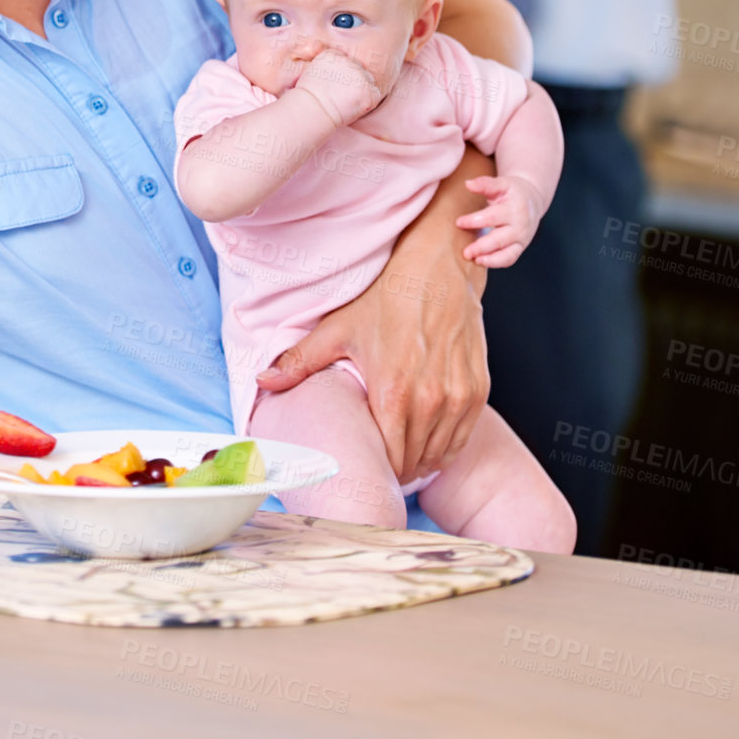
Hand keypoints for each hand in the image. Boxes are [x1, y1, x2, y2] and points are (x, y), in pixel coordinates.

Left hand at [255, 144, 493, 483]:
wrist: (437, 271)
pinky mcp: (477, 391)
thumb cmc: (388, 298)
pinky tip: (430, 442)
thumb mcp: (338, 329)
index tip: (368, 465)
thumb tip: (261, 381)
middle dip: (397, 467)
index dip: (377, 467)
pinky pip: (462, 437)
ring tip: (405, 456)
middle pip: (414, 461)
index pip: (389, 459)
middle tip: (382, 464)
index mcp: (392, 393)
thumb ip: (299, 361)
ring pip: (440, 454)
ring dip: (422, 460)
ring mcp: (458, 397)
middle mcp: (430, 401)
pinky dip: (446, 445)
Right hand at [296, 49, 382, 127]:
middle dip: (353, 82)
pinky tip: (354, 107)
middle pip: (359, 69)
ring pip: (368, 81)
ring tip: (346, 103)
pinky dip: (368, 102)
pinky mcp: (368, 90)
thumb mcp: (311, 74)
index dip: (342, 76)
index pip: (346, 62)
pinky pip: (375, 95)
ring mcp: (360, 75)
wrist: (312, 109)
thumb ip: (326, 68)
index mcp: (333, 55)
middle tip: (341, 97)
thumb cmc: (307, 98)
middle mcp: (348, 61)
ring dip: (361, 91)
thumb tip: (334, 75)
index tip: (334, 87)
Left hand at [455, 173, 541, 266]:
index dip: (474, 221)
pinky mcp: (520, 248)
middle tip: (466, 252)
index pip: (492, 217)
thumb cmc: (513, 191)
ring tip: (475, 260)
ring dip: (491, 260)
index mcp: (514, 209)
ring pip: (508, 254)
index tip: (458, 222)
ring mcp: (521, 239)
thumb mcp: (502, 184)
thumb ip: (485, 184)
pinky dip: (497, 263)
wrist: (533, 200)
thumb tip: (468, 183)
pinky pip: (510, 259)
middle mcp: (519, 226)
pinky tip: (481, 261)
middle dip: (482, 247)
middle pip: (499, 239)